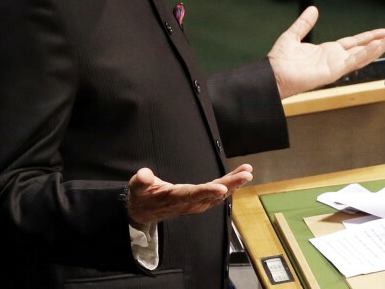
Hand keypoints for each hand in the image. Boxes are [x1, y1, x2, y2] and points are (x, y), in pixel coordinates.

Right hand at [127, 164, 252, 225]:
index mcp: (175, 198)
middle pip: (212, 195)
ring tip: (247, 172)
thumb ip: (141, 181)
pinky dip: (230, 186)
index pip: (193, 195)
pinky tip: (239, 178)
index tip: (222, 188)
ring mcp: (196, 204)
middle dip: (230, 185)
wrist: (145, 211)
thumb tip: (143, 174)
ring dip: (234, 184)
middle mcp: (189, 203)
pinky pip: (218, 194)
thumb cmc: (142, 196)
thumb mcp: (137, 187)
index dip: (207, 191)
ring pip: (218, 195)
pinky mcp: (199, 201)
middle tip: (246, 175)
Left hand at [268, 6, 384, 98]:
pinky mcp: (333, 72)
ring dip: (380, 48)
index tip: (384, 32)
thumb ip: (304, 23)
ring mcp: (336, 67)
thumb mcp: (293, 35)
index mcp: (329, 51)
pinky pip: (353, 62)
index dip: (370, 37)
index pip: (355, 42)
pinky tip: (378, 47)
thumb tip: (313, 9)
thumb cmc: (280, 61)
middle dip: (382, 43)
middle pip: (364, 49)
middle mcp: (335, 59)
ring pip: (363, 56)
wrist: (273, 75)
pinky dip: (366, 54)